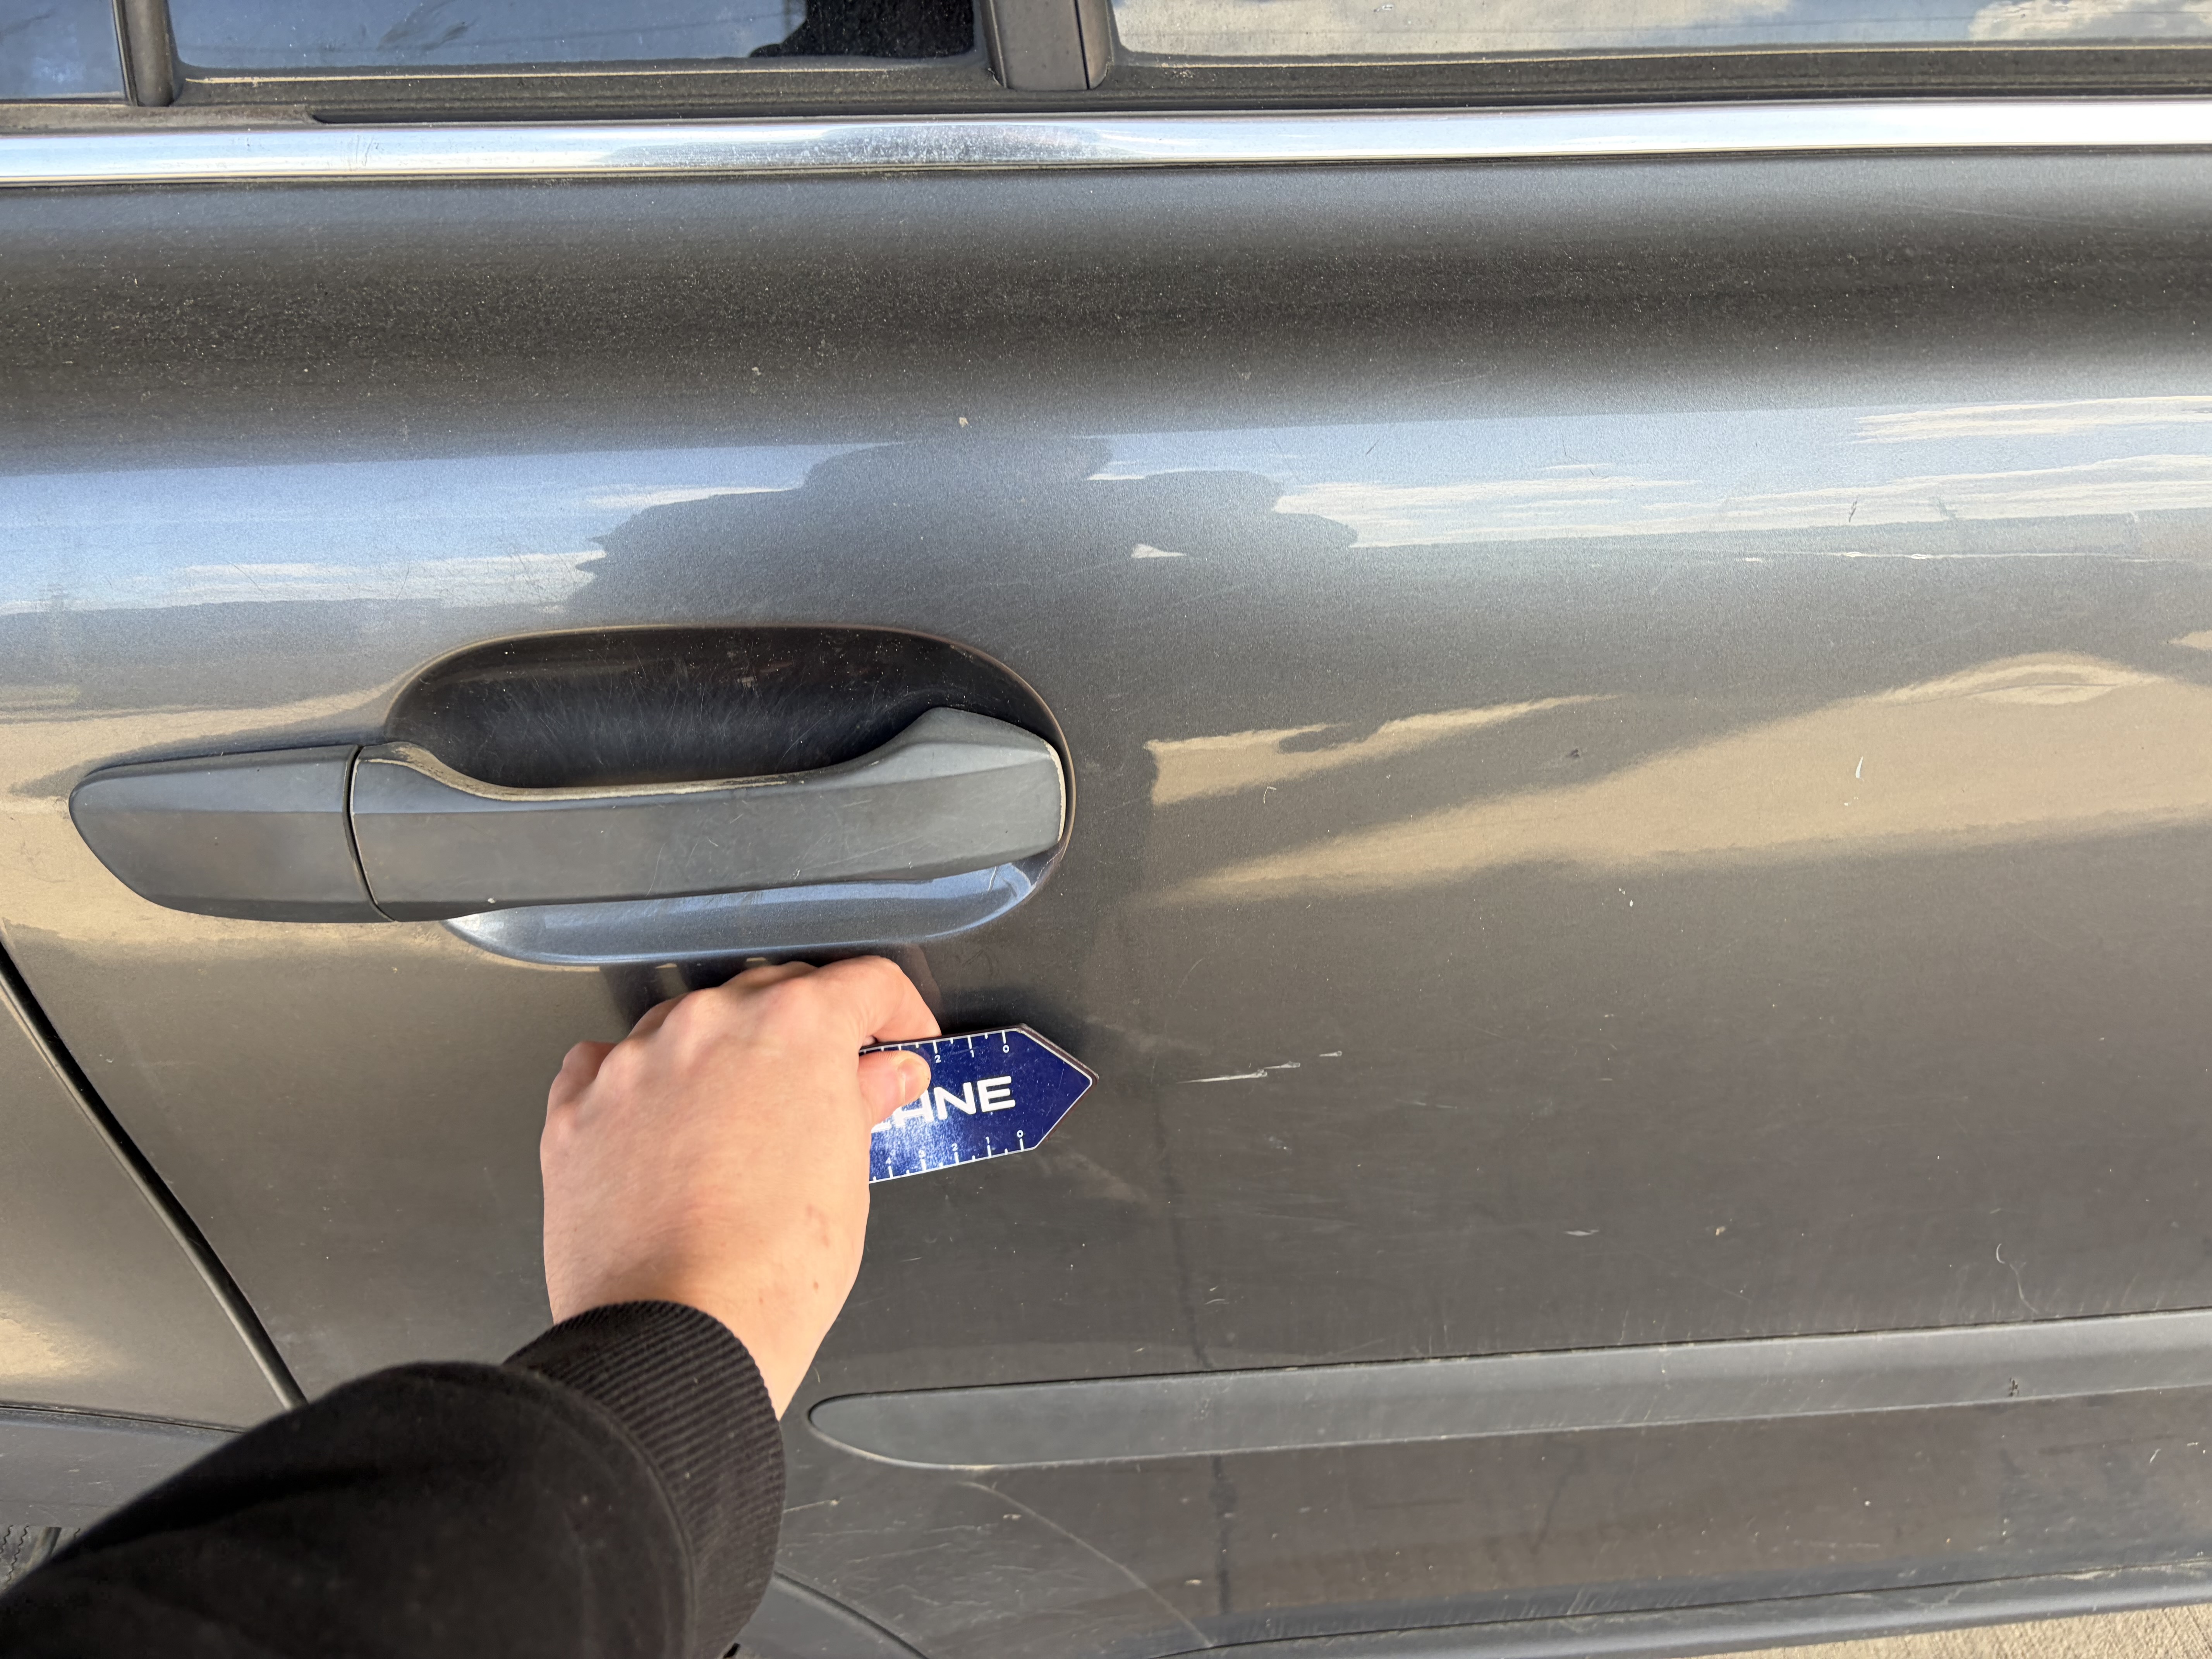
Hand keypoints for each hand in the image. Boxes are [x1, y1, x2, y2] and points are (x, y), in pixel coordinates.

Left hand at [540, 958, 936, 1414]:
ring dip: (724, 1055)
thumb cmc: (768, 1274)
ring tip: (742, 1121)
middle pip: (774, 993)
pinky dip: (643, 1084)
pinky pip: (609, 1065)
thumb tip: (880, 1076)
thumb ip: (861, 1104)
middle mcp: (710, 1025)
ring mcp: (634, 1062)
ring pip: (691, 1025)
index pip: (864, 984)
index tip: (898, 1045)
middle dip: (811, 1032)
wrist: (676, 1340)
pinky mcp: (577, 1108)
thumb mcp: (847, 1180)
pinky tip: (664, 1125)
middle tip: (832, 1086)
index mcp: (793, 1028)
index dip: (896, 1015)